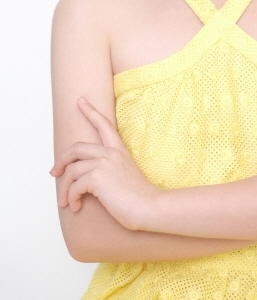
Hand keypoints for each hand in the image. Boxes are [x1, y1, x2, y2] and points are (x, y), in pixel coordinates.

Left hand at [50, 98, 162, 230]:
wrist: (149, 207)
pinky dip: (71, 197)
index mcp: (119, 150)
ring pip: (71, 170)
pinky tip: (76, 206)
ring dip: (64, 188)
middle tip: (54, 172)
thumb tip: (87, 177)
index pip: (104, 125)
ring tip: (66, 201)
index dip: (90, 111)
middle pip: (76, 147)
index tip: (80, 101)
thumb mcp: (124, 176)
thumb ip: (109, 170)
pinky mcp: (97, 177)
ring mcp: (104, 163)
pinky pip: (74, 185)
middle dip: (61, 160)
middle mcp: (110, 153)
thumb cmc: (139, 197)